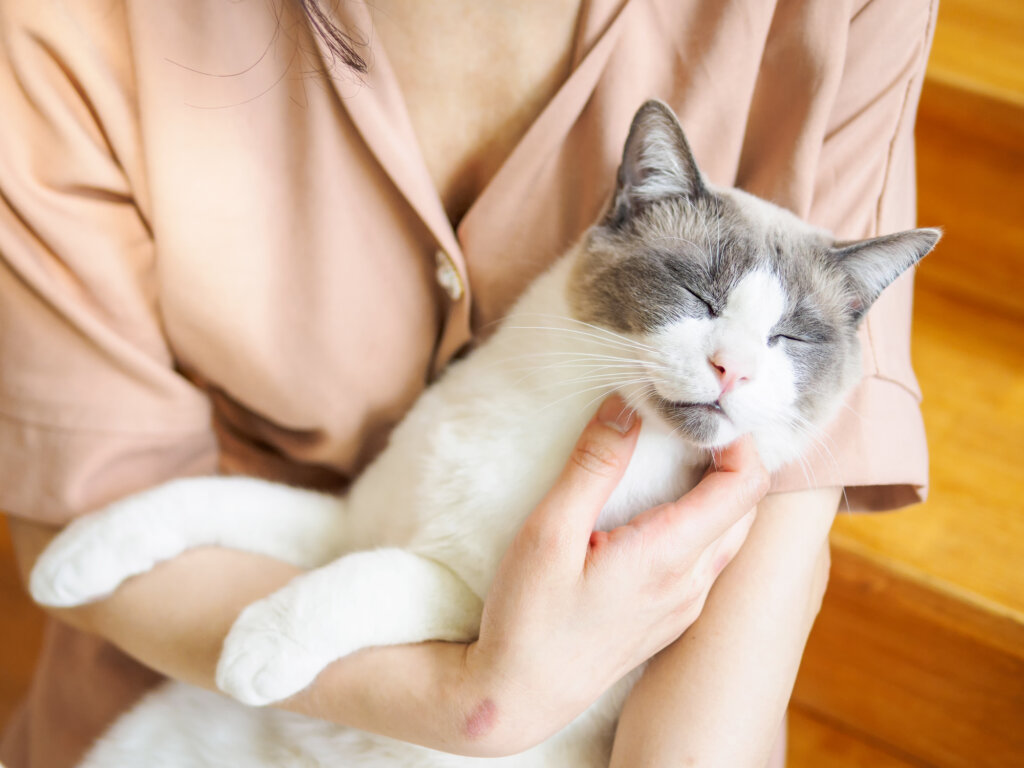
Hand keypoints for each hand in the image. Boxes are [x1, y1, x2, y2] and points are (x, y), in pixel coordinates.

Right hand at [460, 394, 769, 749]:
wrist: (520, 697)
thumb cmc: (529, 617)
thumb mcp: (549, 531)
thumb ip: (594, 465)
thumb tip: (627, 406)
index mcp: (669, 556)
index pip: (744, 487)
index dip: (739, 441)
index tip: (702, 414)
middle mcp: (691, 584)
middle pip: (746, 508)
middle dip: (732, 459)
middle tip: (690, 426)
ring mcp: (684, 606)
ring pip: (730, 535)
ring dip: (718, 491)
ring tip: (678, 457)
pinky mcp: (670, 619)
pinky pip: (708, 560)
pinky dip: (702, 521)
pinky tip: (662, 510)